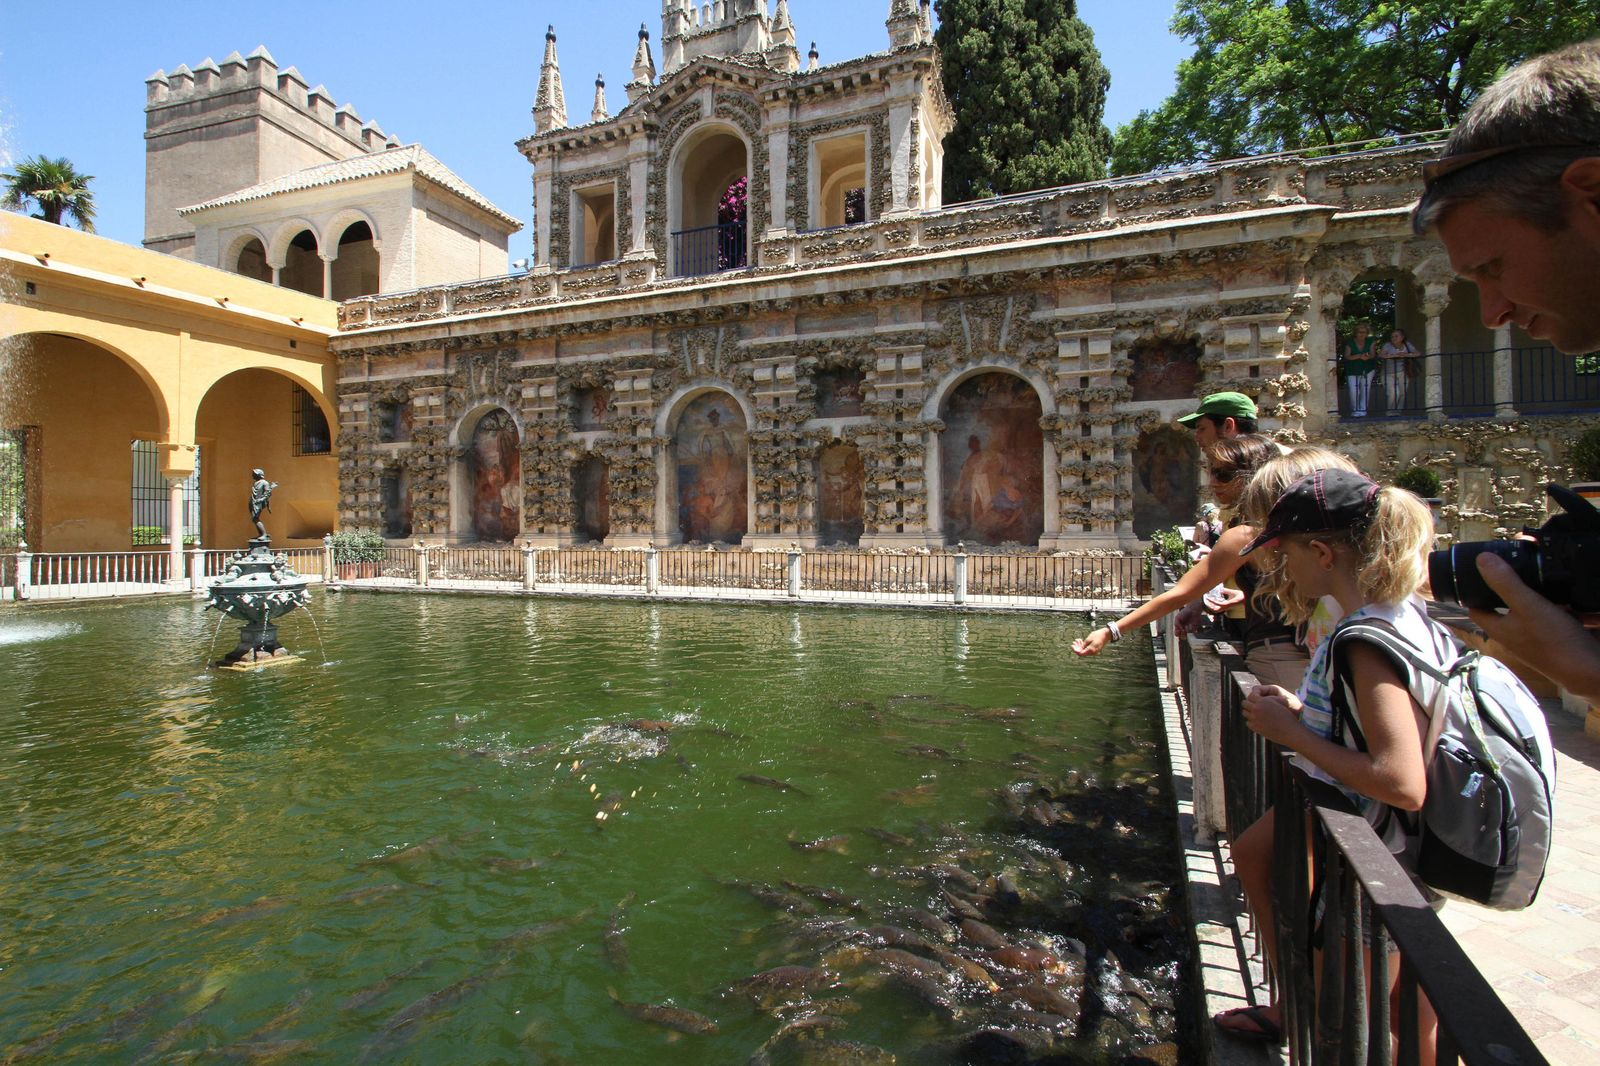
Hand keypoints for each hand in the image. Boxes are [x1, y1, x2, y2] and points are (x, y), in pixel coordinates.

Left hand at [1072, 628, 1111, 656]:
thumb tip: (1078, 650)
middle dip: (1077, 647)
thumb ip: (1083, 645)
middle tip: (1074, 641)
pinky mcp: (1095, 650)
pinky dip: (1084, 646)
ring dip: (1080, 646)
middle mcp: (1093, 653)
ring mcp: (1094, 652)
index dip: (1075, 650)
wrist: (1106, 634)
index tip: (1072, 645)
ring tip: (1078, 640)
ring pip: (1084, 651)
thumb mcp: (1088, 639)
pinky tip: (1081, 641)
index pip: (1080, 653)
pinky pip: (1088, 649)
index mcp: (1091, 650)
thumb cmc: (1097, 635)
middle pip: (1082, 652)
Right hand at [1174, 602, 1205, 636]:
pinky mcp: (1195, 628)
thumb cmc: (1184, 613)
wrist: (1193, 610)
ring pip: (1187, 632)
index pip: (1177, 633)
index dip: (1177, 634)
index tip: (1178, 631)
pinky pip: (1193, 631)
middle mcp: (1184, 628)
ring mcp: (1190, 628)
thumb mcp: (1177, 618)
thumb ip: (1177, 624)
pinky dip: (1191, 628)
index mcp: (1179, 626)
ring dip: (1187, 629)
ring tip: (1187, 625)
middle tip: (1183, 631)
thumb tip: (1181, 631)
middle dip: (1182, 635)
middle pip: (1182, 636)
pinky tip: (1191, 624)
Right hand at [1203, 586, 1244, 612]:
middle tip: (1204, 600)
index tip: (1207, 599)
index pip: (1216, 606)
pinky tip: (1209, 598)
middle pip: (1214, 609)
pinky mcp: (1226, 605)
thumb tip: (1221, 589)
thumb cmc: (1240, 595)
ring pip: (1214, 608)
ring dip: (1209, 604)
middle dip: (1208, 605)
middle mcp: (1225, 607)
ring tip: (1205, 600)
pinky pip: (1217, 604)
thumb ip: (1226, 591)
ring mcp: (1225, 606)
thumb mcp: (1231, 592)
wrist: (1246, 597)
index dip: (1211, 604)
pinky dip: (1212, 601)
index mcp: (1226, 605)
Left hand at [1240, 684, 1306, 746]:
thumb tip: (1257, 692)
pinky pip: (1248, 722)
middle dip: (1249, 703)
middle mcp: (1256, 709)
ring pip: (1244, 713)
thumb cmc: (1287, 715)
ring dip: (1249, 712)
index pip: (1250, 695)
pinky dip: (1252, 721)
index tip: (1256, 699)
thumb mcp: (1280, 702)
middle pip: (1244, 703)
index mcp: (1262, 701)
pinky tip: (1259, 721)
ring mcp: (1254, 719)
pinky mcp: (1254, 727)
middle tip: (1254, 705)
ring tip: (1256, 713)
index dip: (1253, 697)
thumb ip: (1268, 697)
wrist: (1289, 731)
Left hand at [1468, 553, 1599, 702]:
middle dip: (1505, 591)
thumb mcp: (1528, 605)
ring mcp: (1533, 641)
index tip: (1477, 576)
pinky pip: (1548, 620)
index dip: (1473, 593)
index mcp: (1499, 630)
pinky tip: (1563, 600)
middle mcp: (1513, 637)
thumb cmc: (1554, 640)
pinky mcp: (1552, 641)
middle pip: (1501, 610)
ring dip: (1531, 598)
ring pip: (1527, 614)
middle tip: (1510, 572)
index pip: (1476, 610)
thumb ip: (1505, 583)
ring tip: (1536, 581)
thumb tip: (1482, 560)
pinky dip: (1553, 608)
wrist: (1586, 668)